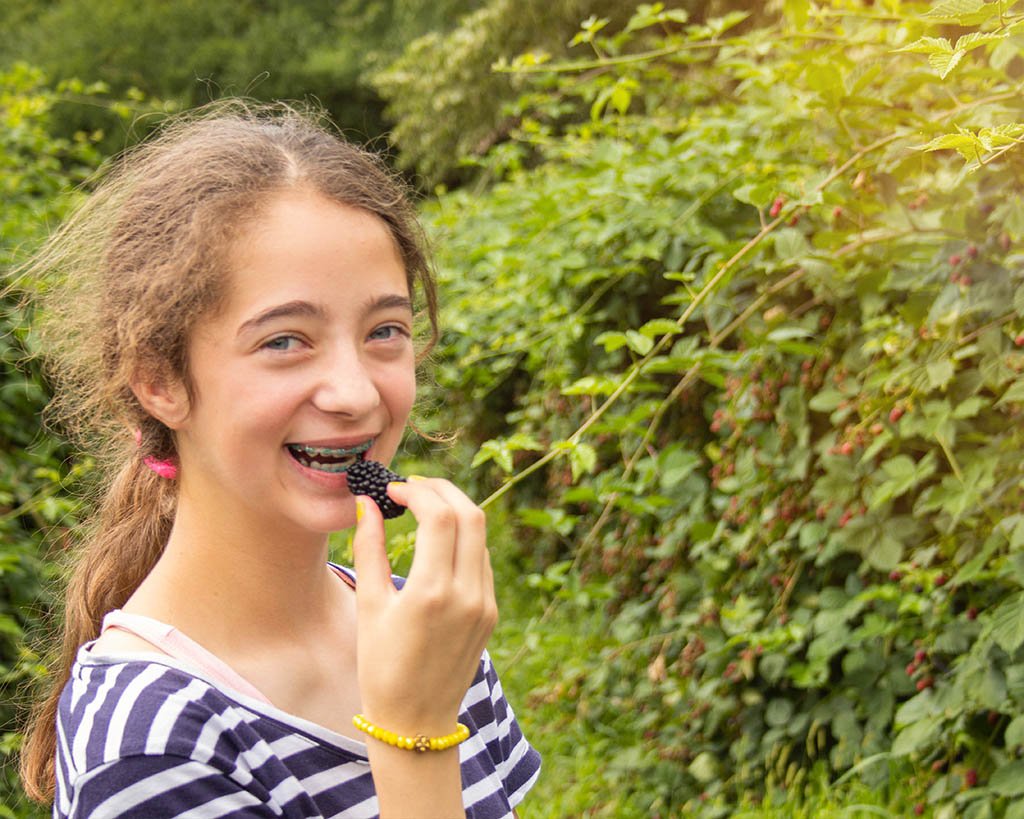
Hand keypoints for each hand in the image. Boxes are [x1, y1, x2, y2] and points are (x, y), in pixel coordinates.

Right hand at [351, 477, 496, 735]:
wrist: (415, 721)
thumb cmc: (381, 666)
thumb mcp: (369, 605)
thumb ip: (368, 548)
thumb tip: (365, 504)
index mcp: (433, 593)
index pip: (440, 516)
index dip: (417, 491)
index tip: (393, 489)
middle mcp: (467, 594)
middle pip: (471, 515)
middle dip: (442, 490)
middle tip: (414, 486)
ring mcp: (485, 603)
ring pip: (481, 535)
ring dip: (455, 511)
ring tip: (423, 507)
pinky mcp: (491, 612)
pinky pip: (482, 560)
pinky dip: (464, 538)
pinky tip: (438, 540)